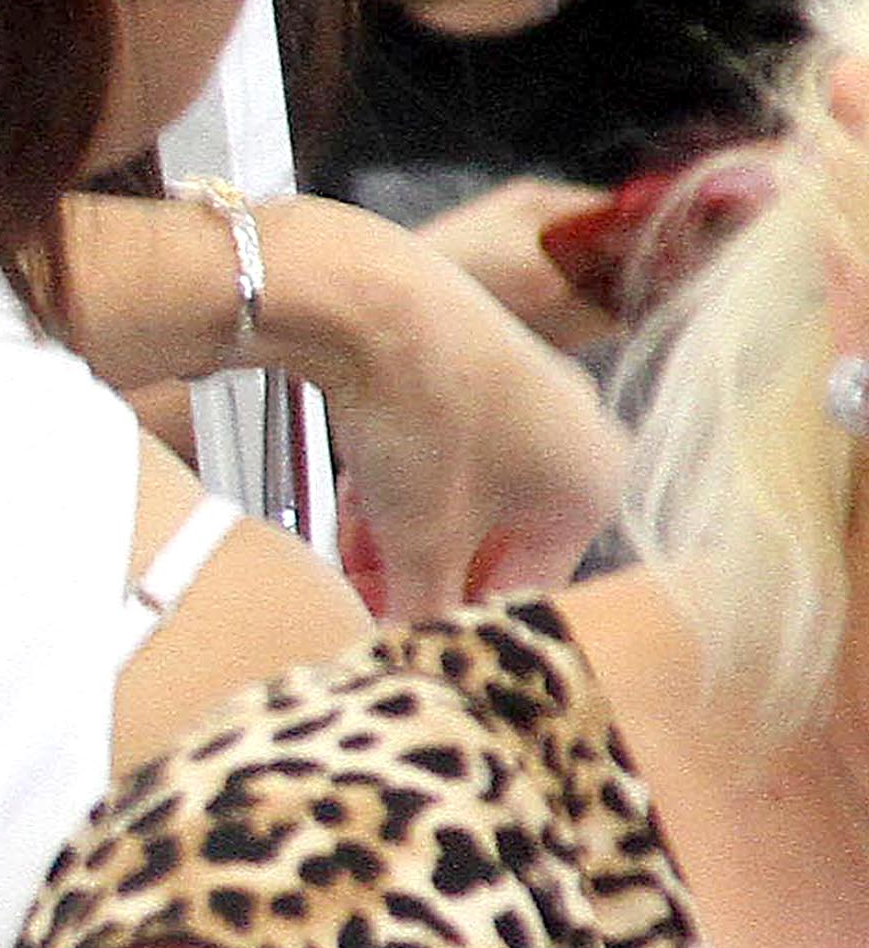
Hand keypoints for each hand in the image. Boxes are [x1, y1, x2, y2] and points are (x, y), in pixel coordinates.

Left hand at [271, 198, 626, 616]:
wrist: (374, 300)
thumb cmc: (423, 420)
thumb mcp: (424, 538)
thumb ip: (430, 605)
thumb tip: (417, 647)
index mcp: (597, 484)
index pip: (530, 585)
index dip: (463, 621)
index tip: (414, 643)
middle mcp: (577, 434)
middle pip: (495, 537)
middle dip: (428, 577)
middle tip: (369, 611)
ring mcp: (523, 391)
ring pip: (459, 492)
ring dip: (405, 537)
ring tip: (350, 570)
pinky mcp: (463, 363)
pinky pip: (438, 447)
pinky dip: (398, 484)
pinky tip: (351, 517)